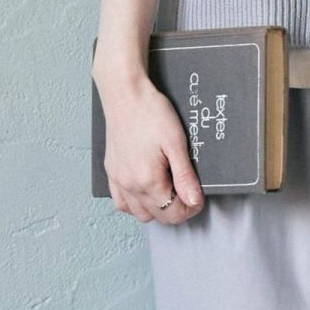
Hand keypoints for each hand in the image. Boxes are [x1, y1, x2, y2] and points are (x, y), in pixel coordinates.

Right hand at [94, 69, 203, 224]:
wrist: (125, 92)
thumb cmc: (150, 111)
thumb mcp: (176, 143)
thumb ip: (185, 177)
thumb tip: (194, 201)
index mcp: (148, 180)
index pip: (173, 213)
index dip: (190, 209)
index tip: (198, 198)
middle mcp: (130, 185)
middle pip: (158, 216)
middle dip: (176, 210)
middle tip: (186, 193)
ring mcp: (118, 180)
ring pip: (139, 214)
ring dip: (156, 210)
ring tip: (167, 191)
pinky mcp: (112, 172)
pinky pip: (122, 203)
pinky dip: (135, 204)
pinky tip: (145, 192)